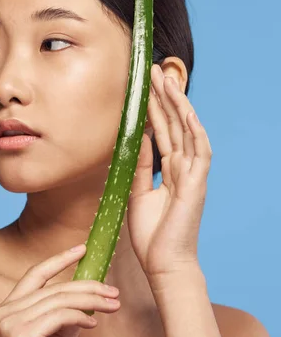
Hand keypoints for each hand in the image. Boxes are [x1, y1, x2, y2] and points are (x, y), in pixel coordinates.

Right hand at [0, 244, 120, 336]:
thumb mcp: (57, 336)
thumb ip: (66, 311)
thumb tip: (88, 289)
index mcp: (7, 309)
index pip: (35, 275)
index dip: (60, 259)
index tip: (83, 249)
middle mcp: (3, 313)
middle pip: (53, 288)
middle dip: (88, 286)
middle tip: (113, 291)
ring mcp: (9, 324)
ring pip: (60, 299)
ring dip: (92, 301)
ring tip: (112, 305)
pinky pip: (60, 316)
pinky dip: (81, 317)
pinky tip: (93, 324)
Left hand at [127, 64, 212, 279]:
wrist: (163, 264)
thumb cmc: (152, 234)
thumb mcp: (138, 192)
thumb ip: (140, 166)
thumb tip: (136, 139)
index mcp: (170, 169)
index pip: (162, 130)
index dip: (155, 107)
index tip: (146, 85)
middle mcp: (183, 167)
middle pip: (174, 124)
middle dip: (164, 96)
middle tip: (154, 71)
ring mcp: (192, 174)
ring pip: (188, 131)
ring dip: (178, 105)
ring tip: (167, 80)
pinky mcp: (197, 185)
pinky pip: (200, 153)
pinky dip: (195, 132)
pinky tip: (188, 112)